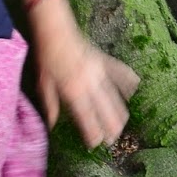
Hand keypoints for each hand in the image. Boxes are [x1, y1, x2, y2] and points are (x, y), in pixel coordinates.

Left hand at [26, 0, 138, 145]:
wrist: (56, 31)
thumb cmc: (46, 59)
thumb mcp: (43, 85)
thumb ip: (50, 106)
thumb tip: (52, 126)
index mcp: (73, 92)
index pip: (88, 121)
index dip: (93, 136)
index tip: (95, 145)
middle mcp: (91, 85)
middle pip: (108, 114)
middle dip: (111, 130)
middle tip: (110, 140)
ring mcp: (102, 73)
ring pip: (118, 100)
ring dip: (121, 115)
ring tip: (121, 126)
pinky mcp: (107, 62)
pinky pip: (123, 76)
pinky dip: (129, 86)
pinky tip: (132, 94)